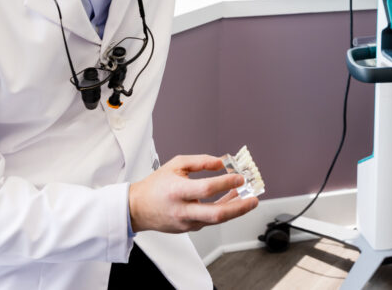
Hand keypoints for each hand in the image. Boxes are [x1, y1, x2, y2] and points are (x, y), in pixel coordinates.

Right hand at [127, 154, 258, 232]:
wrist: (137, 208)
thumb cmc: (156, 185)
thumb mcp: (176, 165)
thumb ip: (200, 162)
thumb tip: (221, 162)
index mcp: (177, 191)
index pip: (206, 189)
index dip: (225, 183)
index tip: (239, 177)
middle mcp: (182, 210)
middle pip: (216, 214)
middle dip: (239, 207)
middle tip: (254, 199)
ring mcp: (186, 223)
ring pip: (216, 220)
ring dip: (235, 209)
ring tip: (248, 199)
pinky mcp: (189, 229)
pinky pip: (210, 221)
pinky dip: (224, 211)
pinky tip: (233, 201)